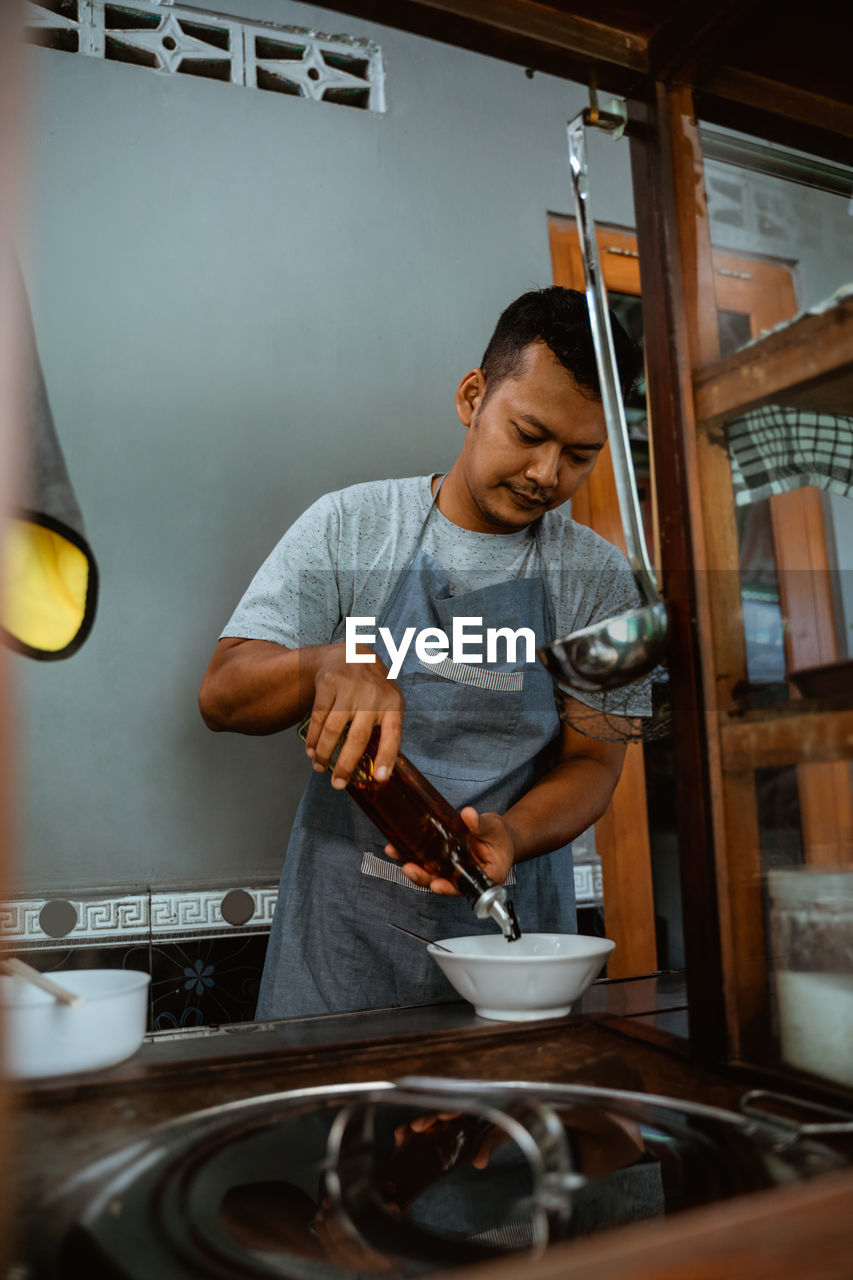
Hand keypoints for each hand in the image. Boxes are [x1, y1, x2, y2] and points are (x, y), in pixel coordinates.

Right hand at [304, 643, 403, 788]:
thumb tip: (382, 771)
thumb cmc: (374, 687)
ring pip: (333, 730)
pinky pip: (317, 718)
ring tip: (319, 768)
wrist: (352, 653)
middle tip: (338, 785)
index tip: (380, 778)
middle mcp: (373, 697)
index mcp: (393, 704)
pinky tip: (311, 750)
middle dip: (346, 766)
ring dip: (323, 753)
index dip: (387, 758)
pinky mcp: (328, 684)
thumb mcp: (389, 701)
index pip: (393, 735)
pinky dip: (312, 738)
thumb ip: (388, 729)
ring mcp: (349, 689)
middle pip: (357, 738)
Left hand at [385, 807, 516, 893]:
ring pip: (431, 873)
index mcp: (485, 877)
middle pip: (443, 883)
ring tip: (396, 853)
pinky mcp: (443, 862)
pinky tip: (398, 847)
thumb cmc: (500, 837)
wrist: (497, 836)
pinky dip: (413, 855)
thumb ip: (481, 824)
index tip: (436, 884)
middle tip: (409, 869)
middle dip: (423, 877)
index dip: (448, 888)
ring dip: (413, 865)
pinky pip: (427, 861)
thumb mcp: (495, 828)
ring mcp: (452, 871)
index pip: (465, 887)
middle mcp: (466, 878)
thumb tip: (468, 815)